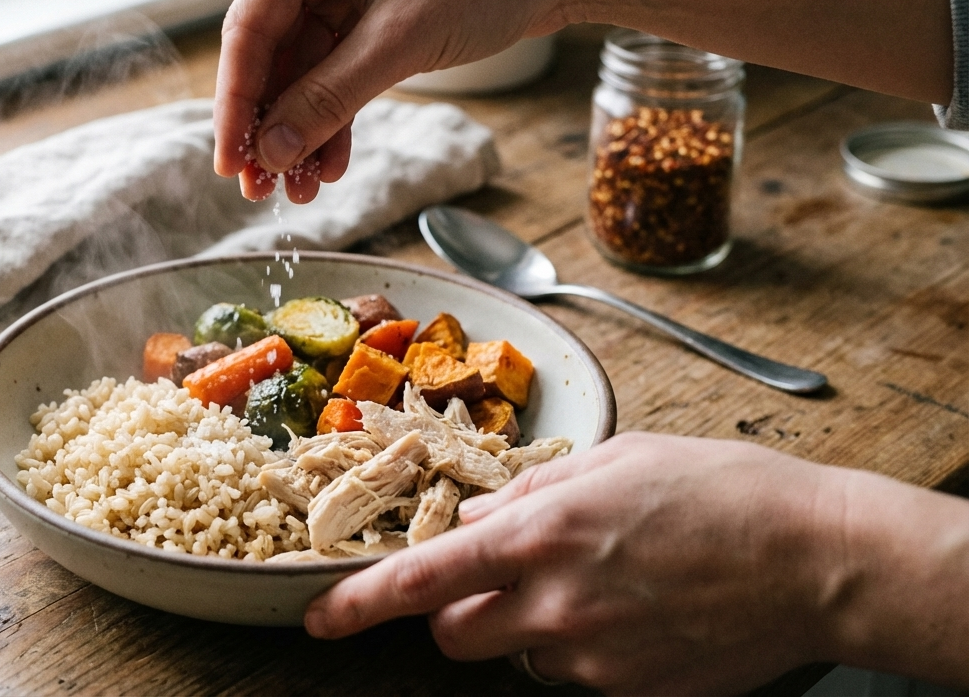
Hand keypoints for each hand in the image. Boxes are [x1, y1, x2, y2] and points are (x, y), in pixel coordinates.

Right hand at [212, 0, 577, 199]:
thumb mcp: (398, 39)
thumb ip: (329, 97)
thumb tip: (274, 151)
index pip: (248, 26)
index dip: (236, 100)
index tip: (230, 159)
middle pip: (271, 55)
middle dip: (269, 127)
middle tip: (261, 187)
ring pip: (303, 74)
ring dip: (301, 134)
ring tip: (299, 189)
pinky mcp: (371, 19)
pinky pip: (336, 78)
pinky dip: (334, 121)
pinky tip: (330, 165)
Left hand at [304, 433, 854, 694]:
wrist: (816, 559)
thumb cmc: (721, 491)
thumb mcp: (614, 462)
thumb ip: (529, 495)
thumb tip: (477, 518)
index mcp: (540, 536)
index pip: (420, 582)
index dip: (357, 604)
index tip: (320, 618)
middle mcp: (554, 605)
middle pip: (454, 633)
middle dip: (460, 610)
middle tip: (505, 577)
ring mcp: (593, 659)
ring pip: (518, 654)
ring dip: (530, 626)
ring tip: (601, 585)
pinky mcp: (631, 692)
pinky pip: (578, 674)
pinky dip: (588, 647)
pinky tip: (639, 611)